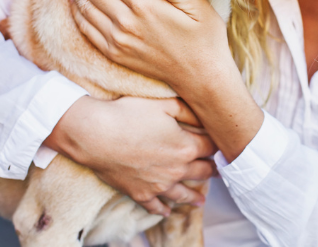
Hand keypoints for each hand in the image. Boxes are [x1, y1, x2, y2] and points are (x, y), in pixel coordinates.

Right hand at [45, 96, 216, 215]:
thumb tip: (206, 117)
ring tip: (201, 200)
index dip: (217, 144)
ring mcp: (159, 185)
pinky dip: (163, 209)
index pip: (210, 147)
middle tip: (218, 171)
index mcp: (186, 146)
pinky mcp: (140, 194)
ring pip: (183, 194)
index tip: (221, 145)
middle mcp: (177, 170)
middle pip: (202, 171)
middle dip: (211, 170)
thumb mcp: (164, 104)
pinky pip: (156, 206)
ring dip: (194, 196)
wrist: (96, 135)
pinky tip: (167, 211)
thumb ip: (188, 111)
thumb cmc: (130, 115)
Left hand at [61, 0, 264, 162]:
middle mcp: (125, 23)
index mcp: (145, 6)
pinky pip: (87, 30)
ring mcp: (117, 41)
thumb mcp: (197, 6)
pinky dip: (77, 12)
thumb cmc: (205, 37)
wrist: (201, 77)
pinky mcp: (115, 54)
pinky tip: (74, 0)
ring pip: (84, 8)